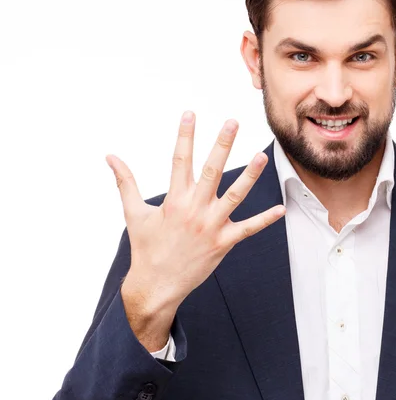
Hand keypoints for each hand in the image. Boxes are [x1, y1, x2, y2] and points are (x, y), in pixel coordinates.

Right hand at [106, 111, 285, 318]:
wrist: (156, 285)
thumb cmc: (146, 247)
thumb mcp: (134, 213)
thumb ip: (126, 182)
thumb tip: (110, 157)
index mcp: (173, 200)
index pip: (179, 160)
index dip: (184, 135)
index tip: (190, 114)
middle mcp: (194, 209)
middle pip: (211, 171)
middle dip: (222, 145)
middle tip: (233, 123)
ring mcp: (211, 226)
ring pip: (235, 196)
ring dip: (249, 175)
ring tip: (262, 156)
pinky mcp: (223, 243)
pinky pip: (248, 229)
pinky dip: (265, 220)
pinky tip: (280, 209)